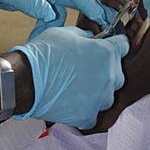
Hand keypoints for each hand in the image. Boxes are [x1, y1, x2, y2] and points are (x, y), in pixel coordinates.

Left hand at [0, 0, 101, 31]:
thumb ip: (30, 1)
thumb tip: (50, 13)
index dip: (88, 2)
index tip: (101, 16)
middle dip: (87, 11)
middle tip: (102, 27)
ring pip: (60, 8)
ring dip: (59, 23)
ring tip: (56, 38)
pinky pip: (48, 13)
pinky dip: (48, 24)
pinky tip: (43, 34)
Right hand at [11, 25, 127, 128]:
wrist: (25, 80)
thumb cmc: (44, 54)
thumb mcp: (66, 33)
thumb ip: (85, 35)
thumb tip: (90, 38)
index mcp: (107, 53)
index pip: (123, 46)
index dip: (114, 45)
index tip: (108, 48)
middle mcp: (110, 76)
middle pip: (117, 73)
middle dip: (105, 70)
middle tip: (85, 70)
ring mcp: (101, 99)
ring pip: (107, 95)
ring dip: (97, 92)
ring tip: (76, 88)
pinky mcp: (88, 116)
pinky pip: (93, 114)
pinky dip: (84, 110)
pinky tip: (71, 102)